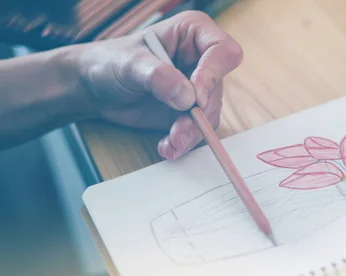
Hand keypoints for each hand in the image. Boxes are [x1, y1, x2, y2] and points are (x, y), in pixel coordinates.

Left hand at [76, 11, 242, 159]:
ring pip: (210, 114)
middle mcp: (201, 59)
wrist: (95, 88)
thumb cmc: (110, 62)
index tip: (195, 99)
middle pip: (217, 90)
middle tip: (177, 132)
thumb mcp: (130, 64)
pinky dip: (184, 141)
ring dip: (191, 133)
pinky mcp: (191, 111)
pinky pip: (199, 130)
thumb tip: (188, 97)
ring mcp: (198, 87)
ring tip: (169, 144)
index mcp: (193, 33)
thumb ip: (158, 76)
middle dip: (198, 116)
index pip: (223, 52)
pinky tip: (167, 145)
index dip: (212, 76)